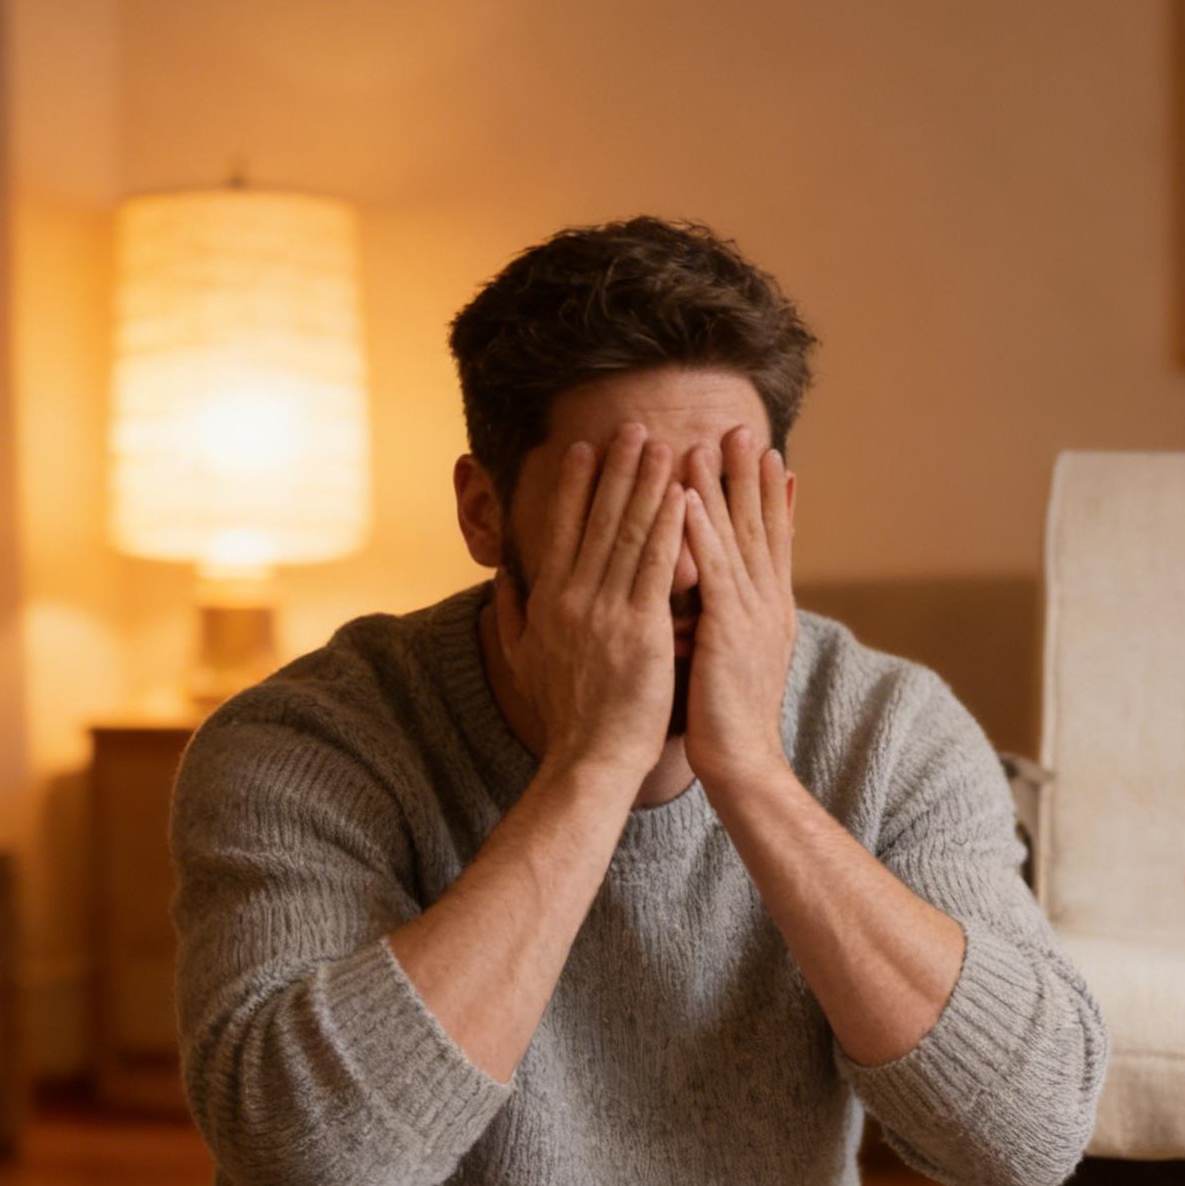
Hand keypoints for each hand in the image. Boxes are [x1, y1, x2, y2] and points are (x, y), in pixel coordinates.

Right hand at [493, 423, 683, 780]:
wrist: (588, 759)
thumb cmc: (563, 717)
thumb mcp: (522, 661)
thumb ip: (510, 615)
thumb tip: (502, 580)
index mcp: (547, 601)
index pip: (561, 529)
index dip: (575, 485)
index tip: (585, 448)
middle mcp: (572, 596)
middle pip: (597, 518)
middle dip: (616, 468)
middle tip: (634, 426)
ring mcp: (605, 610)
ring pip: (628, 532)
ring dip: (647, 483)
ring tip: (663, 444)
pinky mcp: (641, 628)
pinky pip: (656, 565)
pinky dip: (669, 525)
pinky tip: (683, 494)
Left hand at [682, 426, 796, 789]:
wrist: (744, 764)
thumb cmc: (729, 722)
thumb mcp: (733, 662)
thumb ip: (728, 624)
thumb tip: (717, 605)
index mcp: (769, 611)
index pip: (772, 542)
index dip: (770, 498)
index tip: (766, 457)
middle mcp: (768, 604)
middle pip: (760, 526)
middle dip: (752, 476)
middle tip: (746, 428)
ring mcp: (752, 614)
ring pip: (739, 537)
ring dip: (726, 486)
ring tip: (715, 441)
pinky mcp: (729, 628)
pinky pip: (714, 568)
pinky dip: (703, 529)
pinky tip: (689, 496)